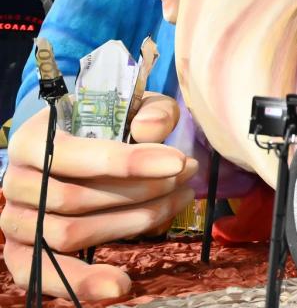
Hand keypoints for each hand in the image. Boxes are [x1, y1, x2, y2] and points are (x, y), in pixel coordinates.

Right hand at [0, 94, 196, 300]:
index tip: (178, 162)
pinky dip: (80, 282)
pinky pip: (39, 275)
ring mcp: (16, 220)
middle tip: (186, 178)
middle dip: (141, 191)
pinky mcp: (22, 251)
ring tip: (176, 203)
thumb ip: (149, 110)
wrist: (75, 143)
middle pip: (76, 199)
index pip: (74, 156)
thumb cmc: (106, 124)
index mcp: (31, 140)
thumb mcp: (132, 105)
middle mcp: (15, 182)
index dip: (128, 162)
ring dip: (130, 224)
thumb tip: (150, 129)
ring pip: (70, 234)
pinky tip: (121, 285)